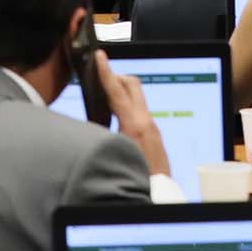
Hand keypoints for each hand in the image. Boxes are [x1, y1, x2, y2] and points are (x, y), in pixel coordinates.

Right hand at [97, 50, 171, 180]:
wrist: (160, 193)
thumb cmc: (135, 179)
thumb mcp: (111, 154)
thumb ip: (101, 133)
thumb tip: (91, 119)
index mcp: (135, 124)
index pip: (117, 90)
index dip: (106, 71)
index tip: (100, 56)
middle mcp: (147, 121)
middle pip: (132, 85)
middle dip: (116, 76)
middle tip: (101, 75)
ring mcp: (153, 127)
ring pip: (136, 98)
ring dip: (121, 92)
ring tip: (104, 98)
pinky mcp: (155, 134)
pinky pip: (140, 111)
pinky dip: (127, 107)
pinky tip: (116, 118)